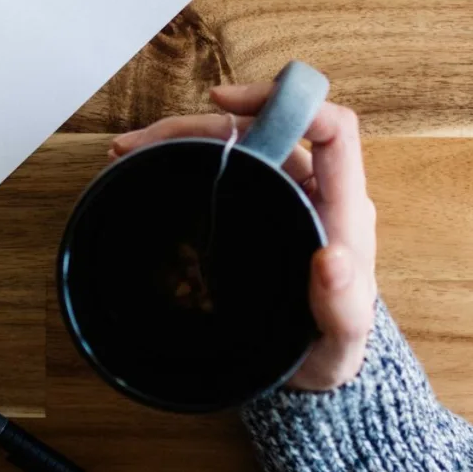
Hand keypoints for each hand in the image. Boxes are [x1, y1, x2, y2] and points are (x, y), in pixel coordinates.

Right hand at [110, 83, 376, 390]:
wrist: (305, 370)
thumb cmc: (327, 353)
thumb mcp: (338, 344)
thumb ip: (342, 308)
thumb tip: (334, 260)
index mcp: (341, 211)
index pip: (331, 129)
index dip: (286, 101)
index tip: (224, 102)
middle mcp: (312, 193)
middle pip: (265, 128)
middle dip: (201, 124)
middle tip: (143, 142)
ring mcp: (282, 198)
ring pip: (237, 144)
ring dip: (182, 138)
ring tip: (130, 150)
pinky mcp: (255, 210)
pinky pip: (222, 169)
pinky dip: (182, 161)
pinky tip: (147, 168)